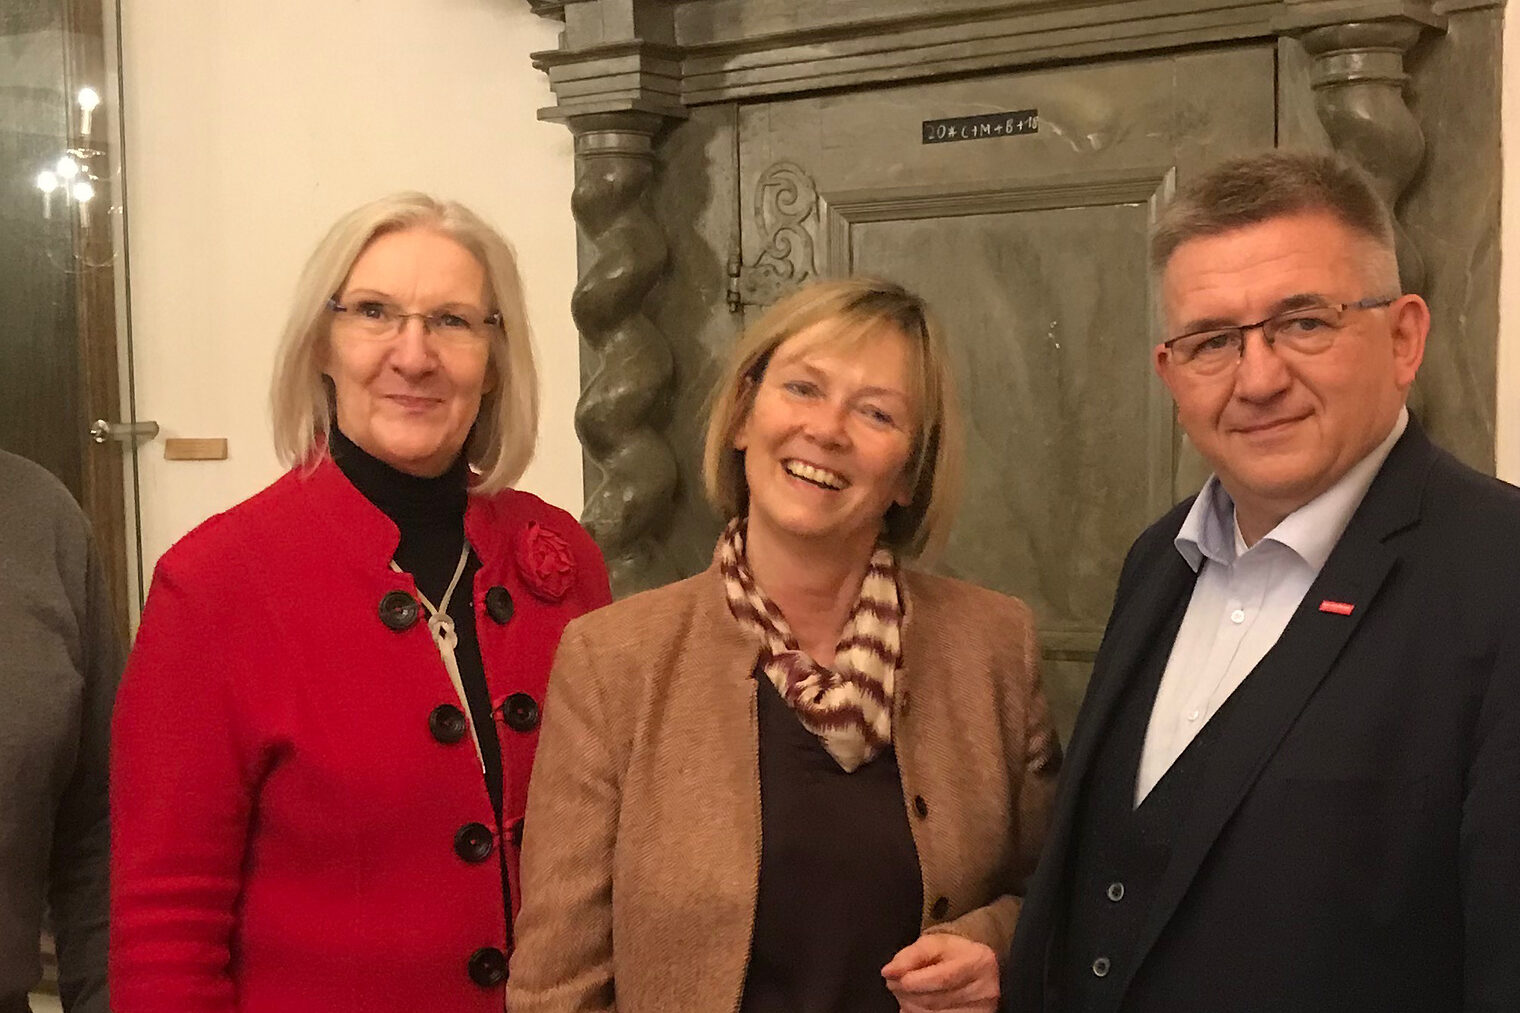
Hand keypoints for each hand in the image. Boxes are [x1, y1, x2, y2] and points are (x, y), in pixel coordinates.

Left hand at [882, 932, 999, 1011]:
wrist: (974, 967)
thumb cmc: (952, 953)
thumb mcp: (932, 944)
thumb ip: (910, 955)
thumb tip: (889, 971)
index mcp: (978, 962)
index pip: (943, 978)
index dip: (915, 981)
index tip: (892, 977)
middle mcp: (985, 990)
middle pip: (935, 1000)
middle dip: (906, 993)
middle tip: (893, 983)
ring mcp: (980, 1011)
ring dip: (909, 1006)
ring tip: (904, 993)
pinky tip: (914, 1005)